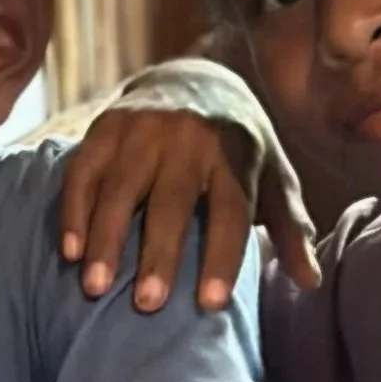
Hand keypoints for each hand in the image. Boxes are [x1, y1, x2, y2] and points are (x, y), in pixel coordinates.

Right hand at [56, 99, 317, 312]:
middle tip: (147, 305)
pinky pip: (83, 172)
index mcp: (235, 155)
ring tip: (95, 287)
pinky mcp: (106, 126)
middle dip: (158, 252)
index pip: (230, 211)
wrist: (194, 77)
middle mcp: (189, 138)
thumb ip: (290, 228)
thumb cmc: (238, 147)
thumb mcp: (273, 177)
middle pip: (171, 200)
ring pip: (120, 187)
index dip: (222, 257)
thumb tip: (310, 281)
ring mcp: (143, 129)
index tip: (210, 303)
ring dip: (106, 238)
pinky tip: (70, 252)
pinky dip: (73, 211)